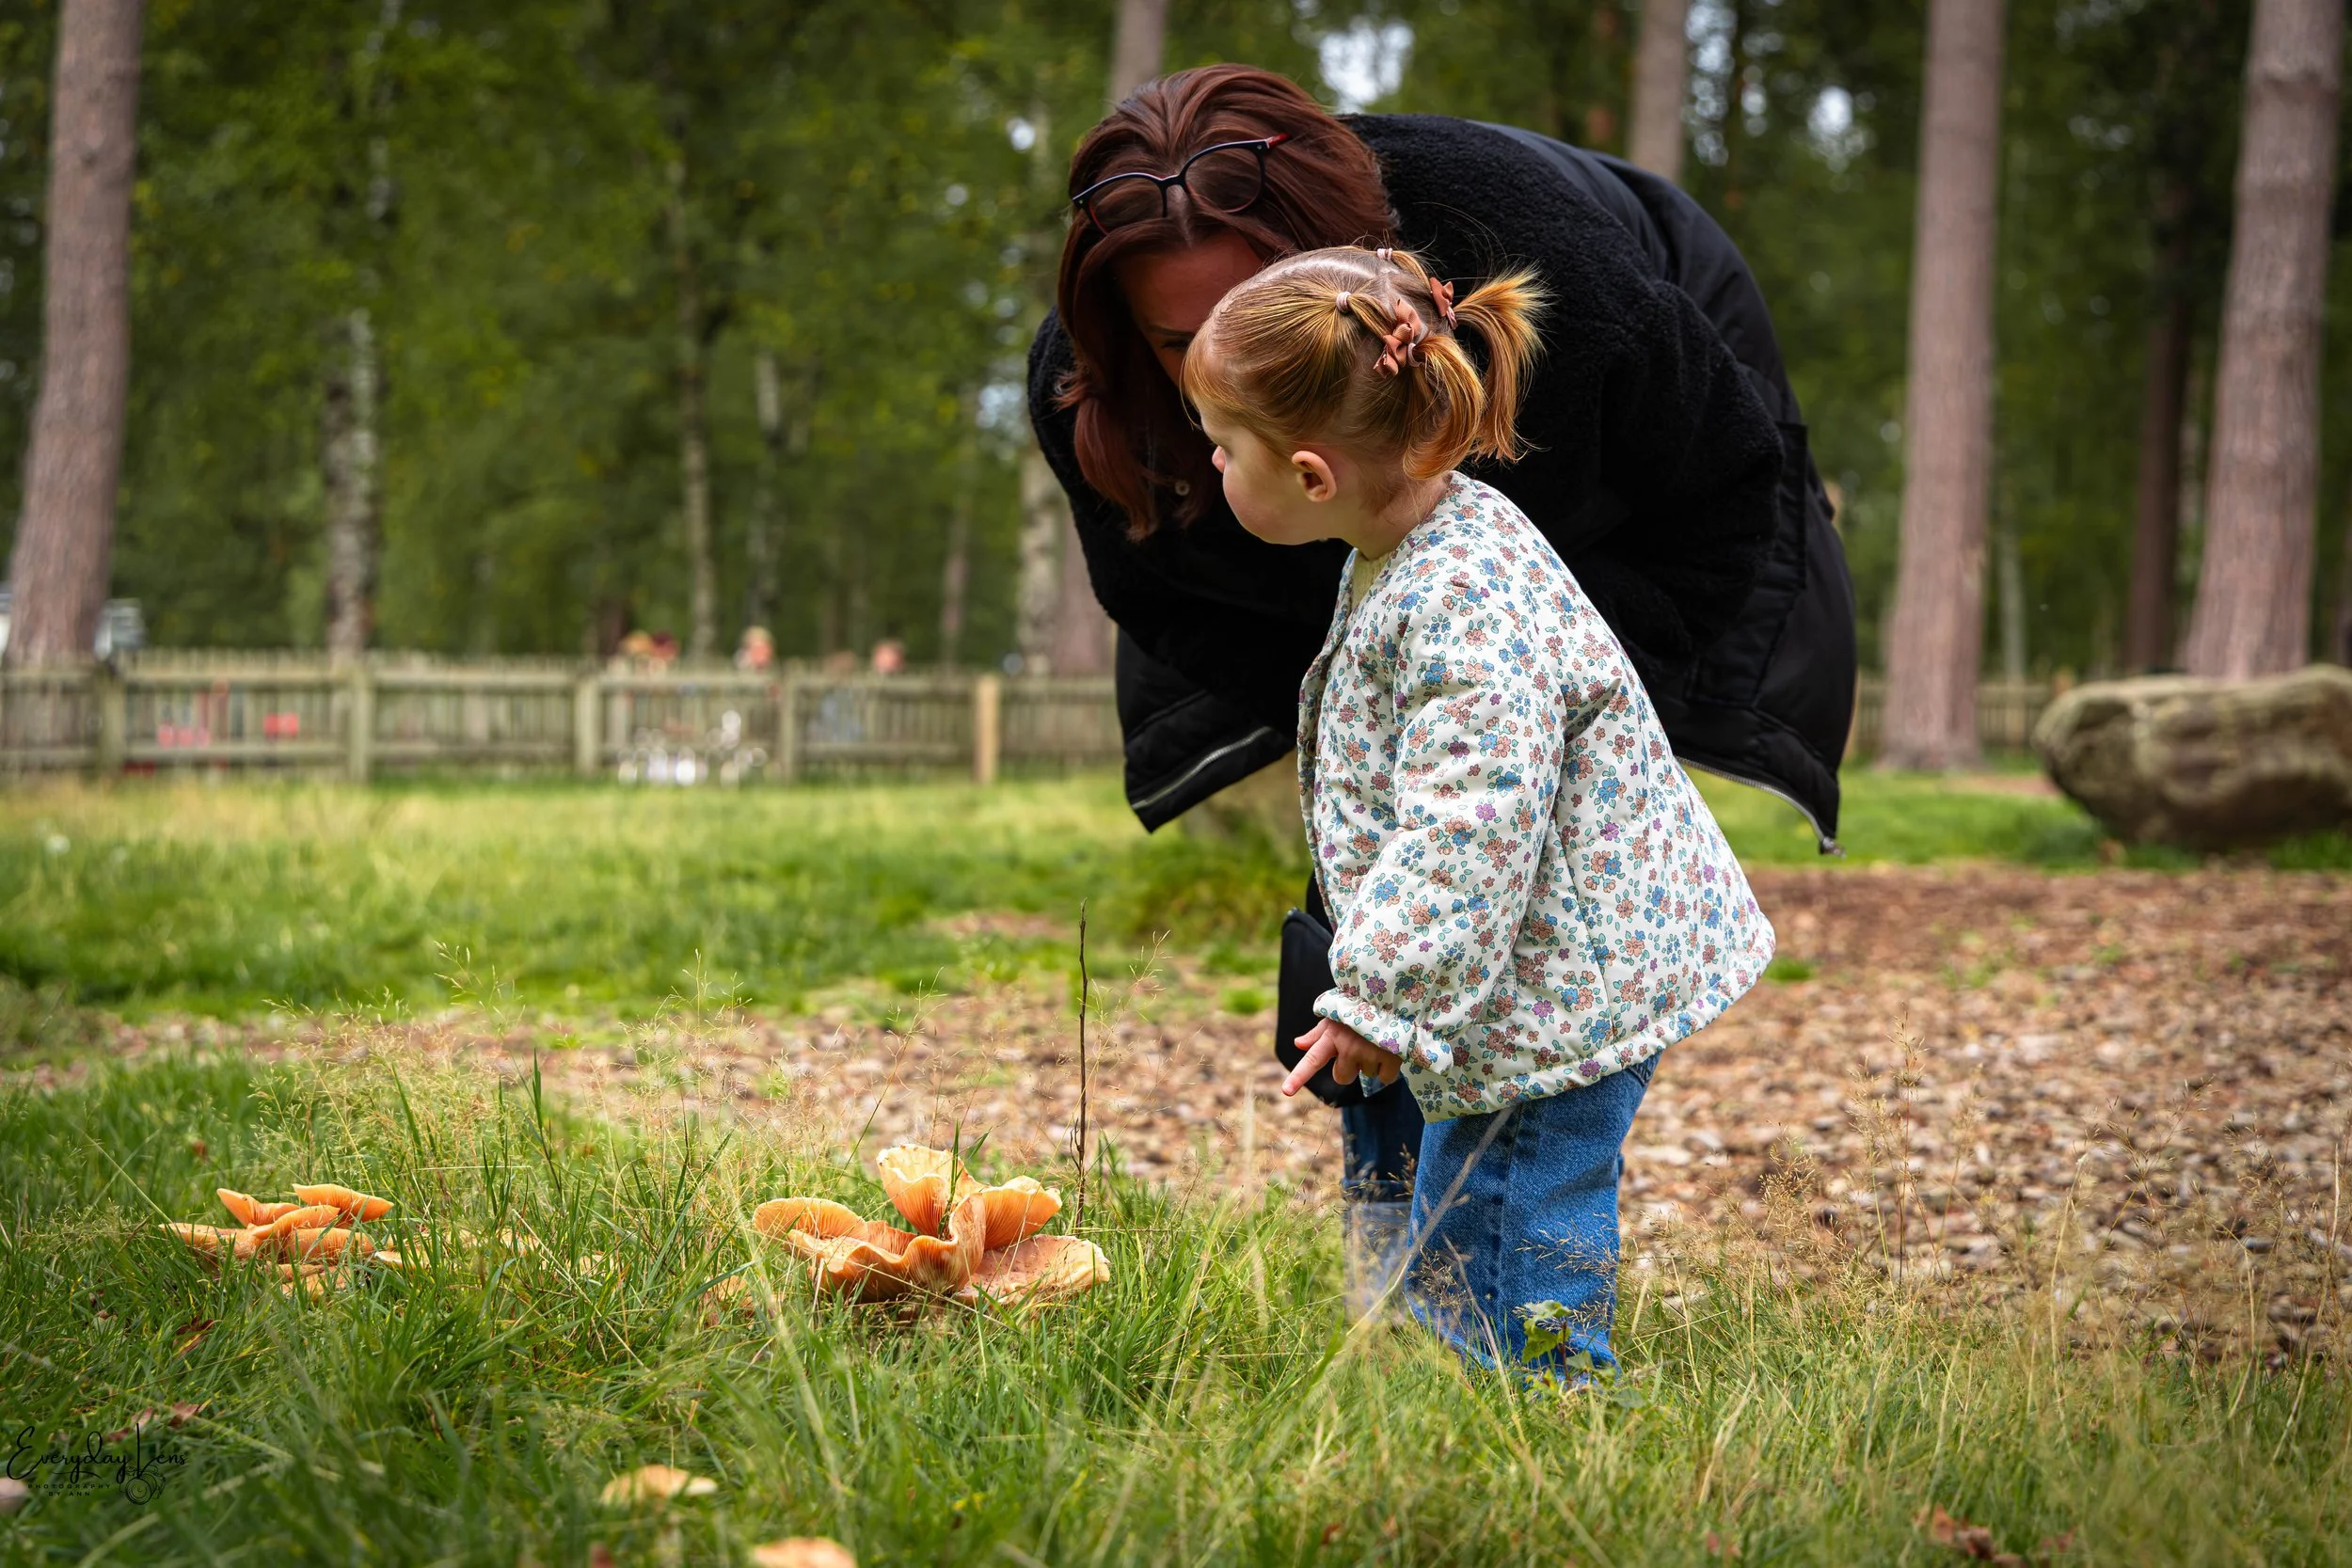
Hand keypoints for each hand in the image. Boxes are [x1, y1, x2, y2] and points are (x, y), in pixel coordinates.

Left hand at [1283, 1017, 1403, 1096]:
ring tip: (1377, 1041)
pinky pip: (1384, 1078)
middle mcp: (1348, 1047)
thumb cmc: (1360, 1008)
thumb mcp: (1336, 1017)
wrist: (1394, 998)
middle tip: (1360, 1047)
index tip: (1286, 1091)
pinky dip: (1389, 1069)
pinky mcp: (1389, 1058)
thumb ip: (1317, 1034)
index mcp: (1333, 1037)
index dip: (1299, 1077)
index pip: (1312, 1060)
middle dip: (1350, 1067)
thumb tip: (1298, 1044)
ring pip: (1366, 1075)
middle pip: (1342, 1077)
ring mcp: (1368, 1053)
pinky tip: (1390, 1050)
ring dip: (1372, 1062)